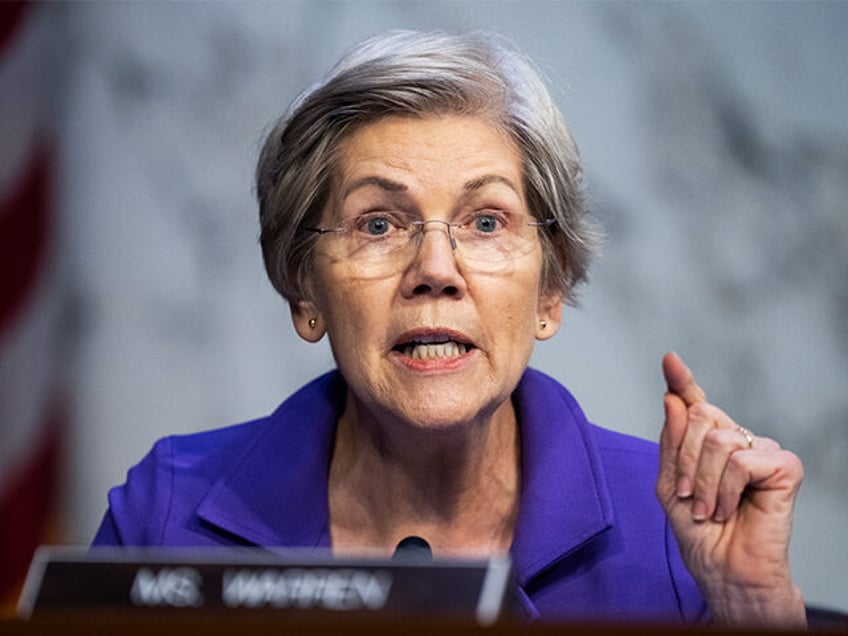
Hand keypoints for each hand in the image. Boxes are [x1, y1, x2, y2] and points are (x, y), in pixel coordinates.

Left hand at [656, 352, 805, 627]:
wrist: (724, 570)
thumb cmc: (700, 533)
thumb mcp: (670, 485)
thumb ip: (671, 442)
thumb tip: (672, 398)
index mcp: (708, 442)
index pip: (695, 404)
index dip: (682, 381)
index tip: (669, 360)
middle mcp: (737, 440)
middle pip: (699, 416)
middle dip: (684, 459)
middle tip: (688, 495)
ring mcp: (762, 450)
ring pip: (716, 438)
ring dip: (703, 481)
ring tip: (708, 509)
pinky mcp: (784, 466)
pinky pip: (740, 460)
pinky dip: (725, 489)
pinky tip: (728, 508)